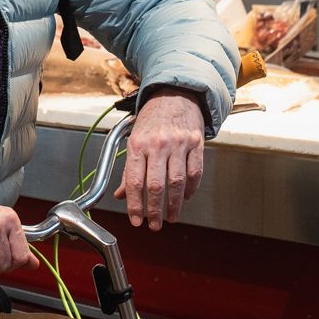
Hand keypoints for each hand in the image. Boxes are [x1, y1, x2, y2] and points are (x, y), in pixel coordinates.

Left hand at [115, 87, 204, 230]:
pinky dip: (190, 189)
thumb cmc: (153, 119)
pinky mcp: (196, 143)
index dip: (134, 205)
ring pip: (177, 182)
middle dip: (154, 210)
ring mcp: (178, 143)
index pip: (134, 181)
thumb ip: (130, 169)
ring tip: (171, 217)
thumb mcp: (134, 139)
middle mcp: (158, 144)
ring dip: (174, 205)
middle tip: (154, 225)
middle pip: (156, 185)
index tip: (136, 220)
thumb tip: (122, 195)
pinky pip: (195, 172)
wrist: (175, 94)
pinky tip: (185, 198)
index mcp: (138, 144)